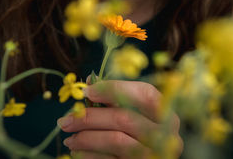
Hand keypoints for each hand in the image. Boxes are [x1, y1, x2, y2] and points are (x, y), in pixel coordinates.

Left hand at [57, 80, 182, 158]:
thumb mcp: (136, 113)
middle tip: (65, 120)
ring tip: (69, 137)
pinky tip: (78, 151)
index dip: (114, 89)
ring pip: (116, 141)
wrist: (146, 158)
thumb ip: (118, 98)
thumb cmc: (139, 132)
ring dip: (86, 138)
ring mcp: (154, 154)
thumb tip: (90, 82)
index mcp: (167, 113)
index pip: (144, 94)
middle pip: (124, 118)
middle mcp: (166, 135)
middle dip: (90, 117)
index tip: (87, 91)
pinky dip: (89, 155)